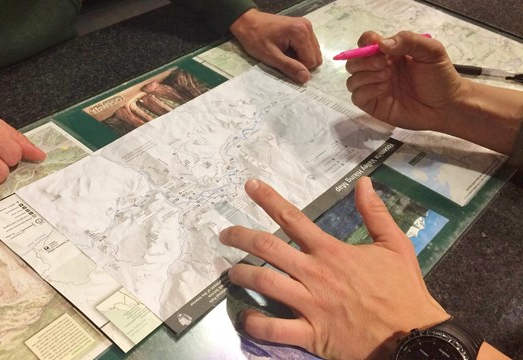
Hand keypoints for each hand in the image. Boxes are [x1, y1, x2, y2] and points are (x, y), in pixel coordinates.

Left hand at [219, 177, 448, 358]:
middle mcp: (315, 274)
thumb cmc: (403, 290)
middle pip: (268, 249)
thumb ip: (375, 213)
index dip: (268, 200)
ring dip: (242, 276)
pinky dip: (256, 324)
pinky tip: (245, 319)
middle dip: (241, 237)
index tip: (250, 186)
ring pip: (266, 284)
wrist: (414, 335)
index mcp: (331, 251)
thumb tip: (364, 183)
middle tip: (225, 234)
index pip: (293, 219)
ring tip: (230, 273)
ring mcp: (311, 304)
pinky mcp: (312, 333)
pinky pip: (276, 329)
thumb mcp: (396, 245)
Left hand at [230, 9, 321, 83]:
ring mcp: (306, 26)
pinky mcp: (303, 27)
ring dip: (300, 57)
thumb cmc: (256, 39)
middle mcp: (307, 27)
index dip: (297, 66)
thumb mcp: (271, 56)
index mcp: (301, 32)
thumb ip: (289, 67)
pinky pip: (309, 46)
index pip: (311, 61)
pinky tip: (287, 47)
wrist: (248, 22)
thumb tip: (306, 78)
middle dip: (301, 62)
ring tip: (284, 52)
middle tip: (283, 57)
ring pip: (313, 53)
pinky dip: (299, 51)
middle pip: (315, 57)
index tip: (282, 61)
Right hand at [345, 31, 464, 131]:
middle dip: (364, 61)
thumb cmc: (440, 77)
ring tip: (387, 78)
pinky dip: (366, 91)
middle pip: (353, 62)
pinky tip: (384, 89)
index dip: (366, 43)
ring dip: (366, 76)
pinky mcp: (374, 105)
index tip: (379, 48)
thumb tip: (381, 44)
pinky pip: (356, 97)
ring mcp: (374, 88)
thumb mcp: (431, 51)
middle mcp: (378, 69)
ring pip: (352, 80)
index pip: (366, 43)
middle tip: (385, 65)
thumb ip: (408, 41)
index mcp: (390, 53)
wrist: (447, 105)